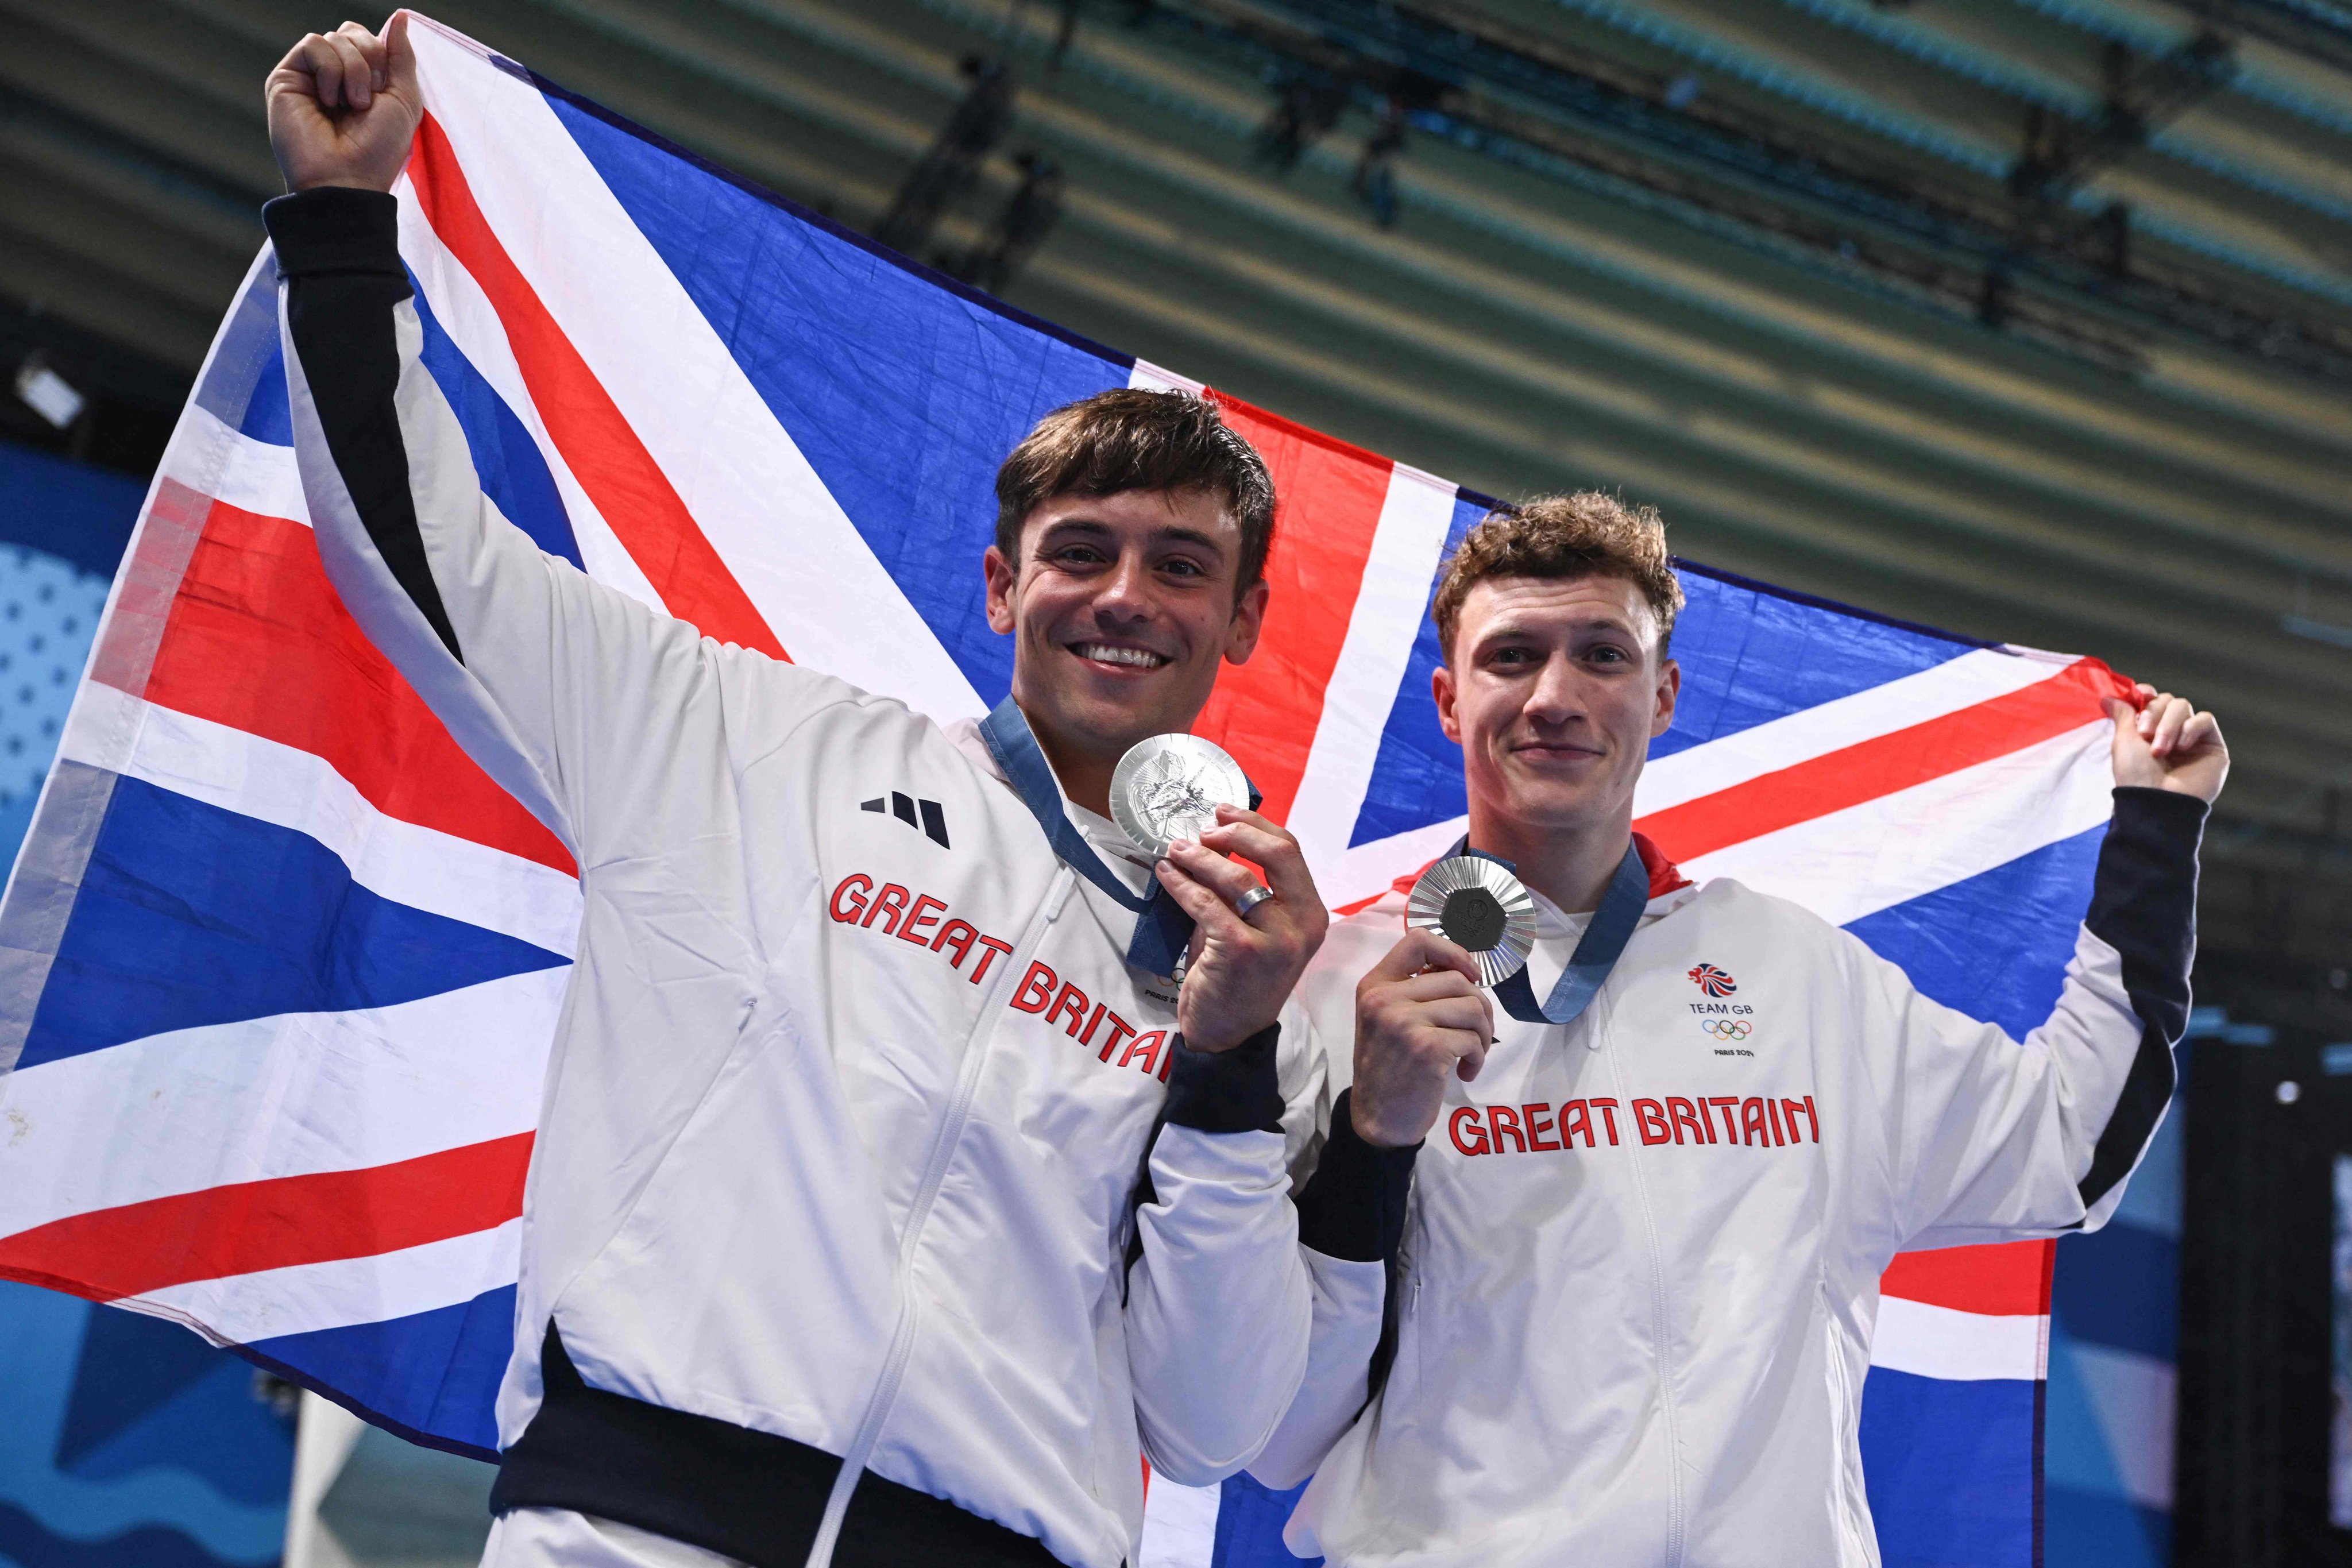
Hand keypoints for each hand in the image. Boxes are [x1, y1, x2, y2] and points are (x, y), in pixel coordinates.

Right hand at [267, 14, 421, 193]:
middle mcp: (334, 75)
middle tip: (368, 99)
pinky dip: (330, 69)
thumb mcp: (404, 99)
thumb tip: (401, 16)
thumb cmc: (378, 148)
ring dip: (352, 69)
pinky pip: (313, 44)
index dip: (381, 54)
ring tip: (351, 105)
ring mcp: (309, 76)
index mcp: (361, 79)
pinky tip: (329, 100)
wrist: (347, 178)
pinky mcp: (287, 78)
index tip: (383, 90)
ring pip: (334, 37)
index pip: (368, 38)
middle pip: (351, 32)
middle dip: (369, 59)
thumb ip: (401, 56)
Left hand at [1153, 806, 1328, 1052]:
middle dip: (1236, 832)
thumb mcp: (1254, 928)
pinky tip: (1166, 875)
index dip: (1254, 824)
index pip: (1290, 851)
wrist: (1228, 1035)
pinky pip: (1207, 904)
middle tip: (1202, 831)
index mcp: (1312, 913)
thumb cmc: (1239, 977)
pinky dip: (1182, 884)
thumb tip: (1214, 838)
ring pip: (1239, 877)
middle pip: (1277, 853)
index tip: (1222, 812)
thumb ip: (1245, 888)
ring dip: (1200, 857)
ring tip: (1176, 850)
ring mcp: (1276, 939)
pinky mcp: (1242, 951)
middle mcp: (1303, 924)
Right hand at [1349, 929, 1493, 1148]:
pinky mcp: (1426, 1048)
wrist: (1377, 1121)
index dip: (1454, 952)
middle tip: (1476, 1034)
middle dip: (1481, 1007)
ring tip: (1472, 1054)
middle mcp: (1385, 998)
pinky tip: (1465, 1071)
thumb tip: (1463, 970)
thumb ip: (1414, 991)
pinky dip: (1478, 1057)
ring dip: (1484, 1033)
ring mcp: (1404, 1022)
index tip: (1471, 976)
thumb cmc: (1389, 1069)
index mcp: (1374, 985)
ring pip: (1472, 1007)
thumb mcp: (1387, 1020)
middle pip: (1458, 979)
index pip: (1418, 940)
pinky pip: (1473, 1039)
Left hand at [2105, 684, 2226, 803]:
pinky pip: (2205, 719)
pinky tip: (2182, 747)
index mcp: (2149, 730)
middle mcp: (2171, 732)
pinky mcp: (2212, 746)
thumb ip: (2123, 714)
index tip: (2140, 696)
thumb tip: (2109, 696)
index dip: (2146, 694)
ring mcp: (2192, 738)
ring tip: (2161, 750)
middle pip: (2168, 700)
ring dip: (2169, 725)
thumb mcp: (2123, 739)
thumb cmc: (2135, 774)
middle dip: (2154, 713)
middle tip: (2146, 736)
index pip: (2153, 699)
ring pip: (2184, 706)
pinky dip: (2190, 728)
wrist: (2156, 799)